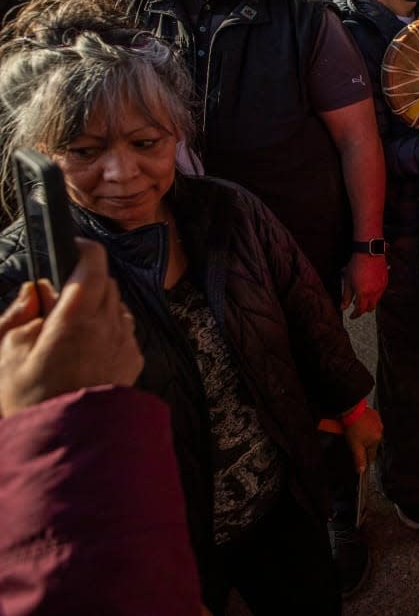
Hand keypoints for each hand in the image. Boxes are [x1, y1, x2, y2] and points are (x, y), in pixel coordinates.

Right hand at [0, 239, 141, 416]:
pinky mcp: (133, 360)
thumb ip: (20, 315)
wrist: (69, 442)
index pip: (93, 263)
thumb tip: (35, 291)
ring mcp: (125, 342)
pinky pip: (124, 332)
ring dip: (98, 308)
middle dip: (85, 282)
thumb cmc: (33, 400)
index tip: (69, 248)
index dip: (83, 249)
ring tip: (70, 330)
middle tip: (59, 299)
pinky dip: (108, 332)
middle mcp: (109, 324)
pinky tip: (86, 352)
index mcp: (77, 316)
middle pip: (106, 283)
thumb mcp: (7, 354)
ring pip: (116, 306)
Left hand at [341, 253, 387, 318]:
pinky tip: (369, 288)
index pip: (360, 310)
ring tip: (362, 296)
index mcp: (363, 293)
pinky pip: (380, 293)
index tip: (351, 316)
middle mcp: (374, 292)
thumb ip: (346, 297)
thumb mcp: (347, 282)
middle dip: (363, 309)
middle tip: (356, 307)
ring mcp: (381, 288)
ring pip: (376, 301)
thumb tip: (342, 308)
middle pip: (370, 308)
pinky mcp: (385, 282)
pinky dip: (374, 295)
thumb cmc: (356, 265)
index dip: (355, 315)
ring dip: (369, 302)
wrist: (369, 253)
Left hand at [342, 405, 382, 474]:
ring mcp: (378, 422)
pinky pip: (373, 423)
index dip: (367, 459)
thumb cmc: (353, 428)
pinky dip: (368, 426)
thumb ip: (359, 459)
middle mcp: (380, 431)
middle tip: (357, 443)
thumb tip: (362, 470)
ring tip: (358, 433)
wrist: (352, 411)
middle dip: (366, 445)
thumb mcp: (355, 447)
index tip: (365, 462)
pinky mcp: (375, 415)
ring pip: (373, 433)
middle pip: (372, 443)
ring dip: (367, 435)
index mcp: (376, 440)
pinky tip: (361, 425)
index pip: (372, 454)